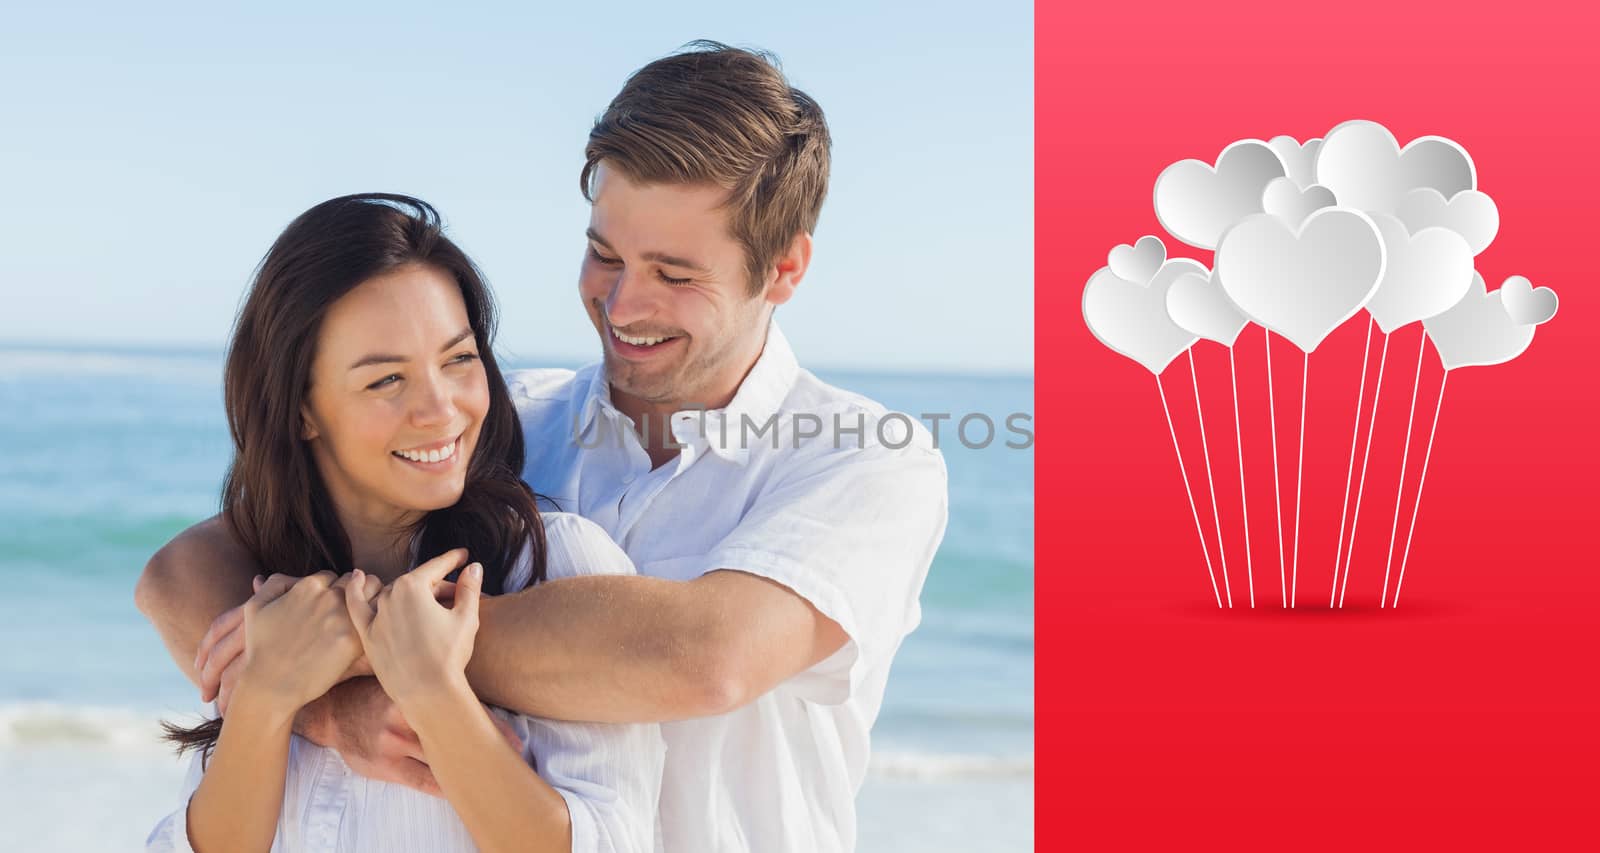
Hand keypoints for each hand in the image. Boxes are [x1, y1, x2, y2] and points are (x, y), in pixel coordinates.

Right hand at [238, 571, 374, 712]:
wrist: (270, 684)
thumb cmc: (261, 648)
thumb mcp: (255, 607)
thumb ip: (271, 584)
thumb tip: (284, 576)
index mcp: (309, 586)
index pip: (333, 577)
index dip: (333, 589)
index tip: (334, 604)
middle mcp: (328, 596)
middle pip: (356, 582)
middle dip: (355, 592)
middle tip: (354, 610)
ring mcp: (342, 617)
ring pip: (372, 595)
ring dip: (370, 602)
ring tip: (367, 617)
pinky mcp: (353, 639)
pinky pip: (374, 621)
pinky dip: (375, 622)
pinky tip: (371, 633)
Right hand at [311, 676, 524, 798]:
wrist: (334, 711)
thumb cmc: (378, 693)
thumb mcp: (404, 681)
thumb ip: (434, 685)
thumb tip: (473, 689)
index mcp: (418, 692)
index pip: (462, 709)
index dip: (491, 725)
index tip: (515, 738)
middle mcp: (408, 716)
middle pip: (456, 735)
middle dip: (485, 747)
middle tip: (513, 758)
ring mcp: (395, 743)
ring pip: (441, 760)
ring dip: (467, 768)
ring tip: (493, 776)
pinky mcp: (386, 766)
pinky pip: (422, 781)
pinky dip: (444, 787)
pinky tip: (463, 791)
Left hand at [345, 549, 478, 707]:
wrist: (427, 693)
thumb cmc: (449, 655)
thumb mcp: (466, 617)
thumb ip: (469, 588)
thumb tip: (473, 566)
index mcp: (413, 586)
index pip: (436, 567)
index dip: (453, 559)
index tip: (463, 555)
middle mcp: (390, 596)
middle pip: (417, 584)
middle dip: (436, 585)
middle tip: (456, 593)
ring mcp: (376, 615)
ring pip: (392, 594)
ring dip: (409, 593)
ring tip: (426, 597)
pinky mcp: (366, 635)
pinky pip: (356, 608)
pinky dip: (355, 591)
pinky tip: (356, 577)